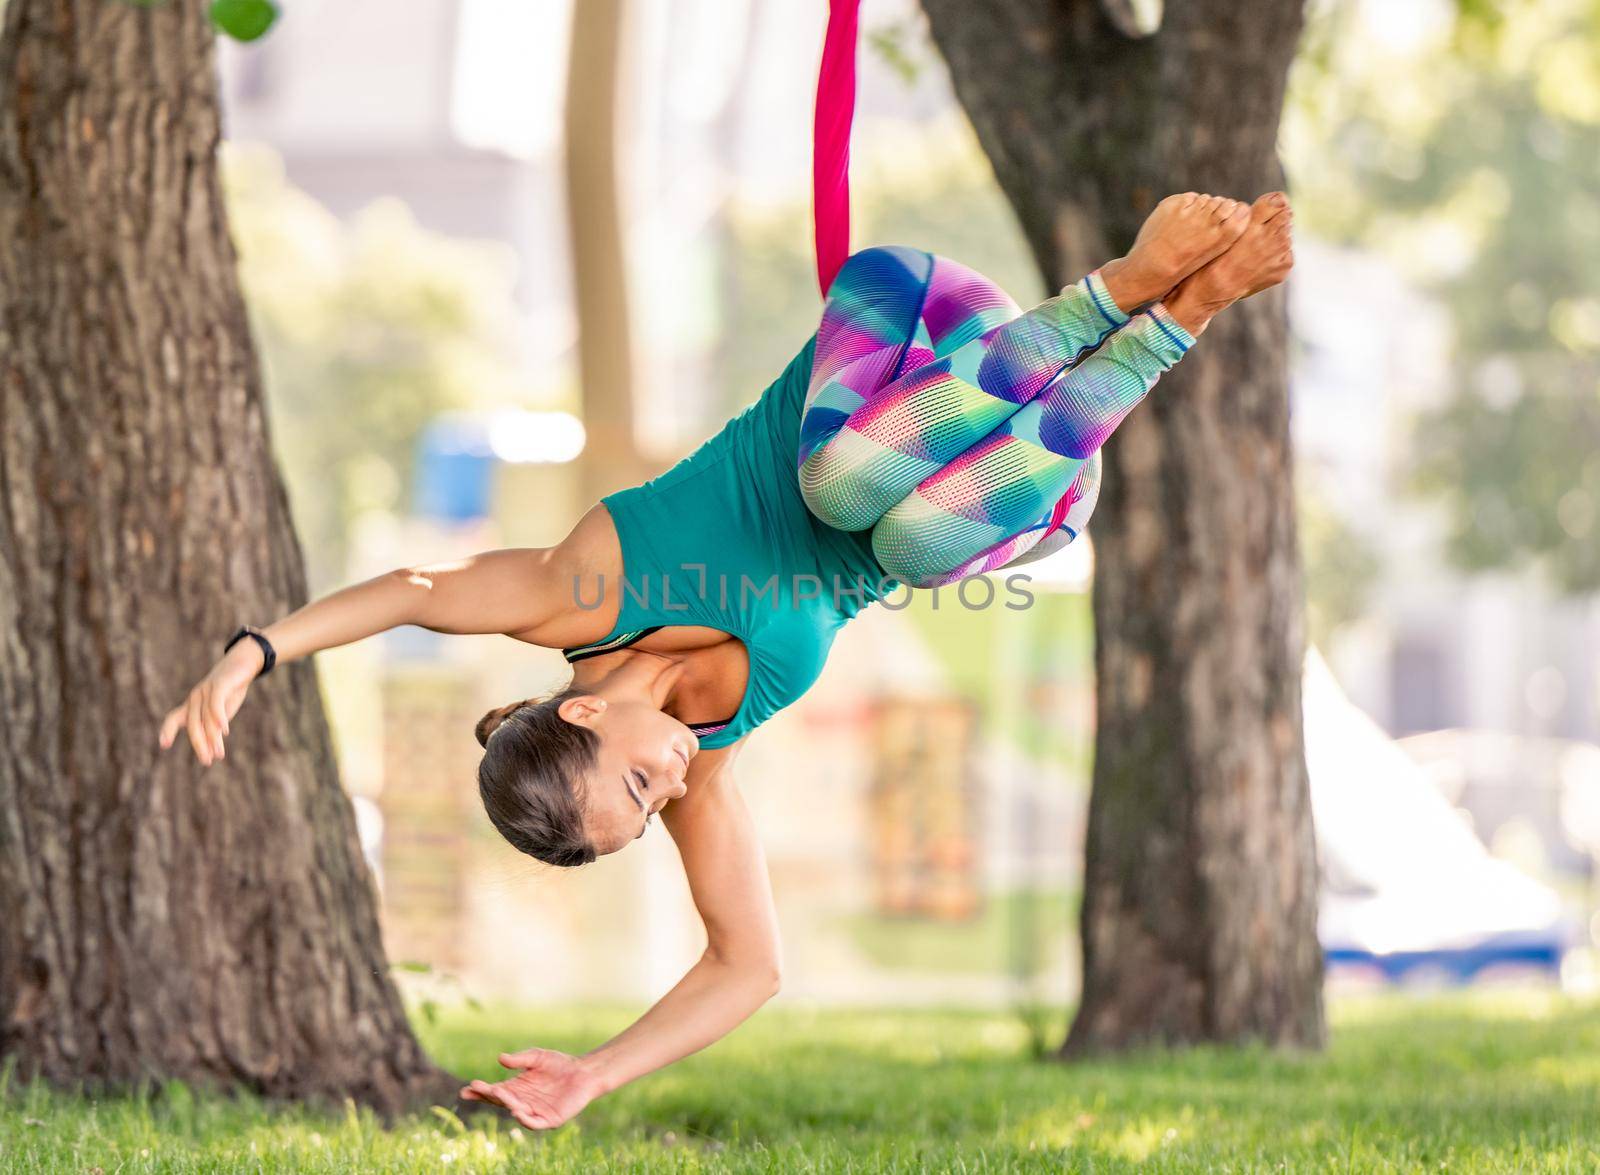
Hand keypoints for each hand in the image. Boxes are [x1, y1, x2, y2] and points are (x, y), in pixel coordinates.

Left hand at [156, 643, 261, 766]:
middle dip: (199, 744)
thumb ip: (214, 727)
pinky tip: (224, 730)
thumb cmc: (231, 689)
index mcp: (192, 704)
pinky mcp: (219, 684)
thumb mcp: (221, 711)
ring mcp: (206, 690)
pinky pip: (216, 703)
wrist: (244, 663)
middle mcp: (195, 698)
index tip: (163, 745)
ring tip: (219, 754)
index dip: (167, 731)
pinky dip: (219, 718)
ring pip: (206, 719)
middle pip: (193, 725)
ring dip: (213, 738)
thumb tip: (211, 752)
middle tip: (206, 761)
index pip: (174, 718)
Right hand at [458, 1047, 603, 1130]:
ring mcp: (535, 1111)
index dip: (481, 1091)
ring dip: (506, 1103)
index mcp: (517, 1088)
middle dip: (488, 1095)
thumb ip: (520, 1060)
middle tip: (476, 1088)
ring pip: (516, 1111)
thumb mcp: (537, 1057)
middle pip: (502, 1101)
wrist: (584, 1072)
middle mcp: (523, 1101)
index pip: (495, 1092)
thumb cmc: (560, 1064)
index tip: (466, 1089)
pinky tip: (516, 1111)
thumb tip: (500, 1059)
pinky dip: (524, 1119)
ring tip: (496, 1092)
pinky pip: (534, 1122)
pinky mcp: (549, 1119)